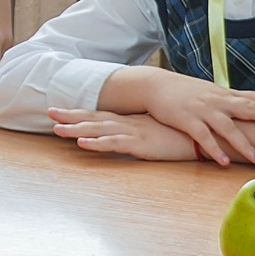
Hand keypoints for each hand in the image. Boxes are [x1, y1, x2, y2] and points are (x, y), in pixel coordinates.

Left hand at [47, 109, 205, 161]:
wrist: (205, 132)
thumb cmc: (186, 134)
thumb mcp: (164, 131)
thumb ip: (152, 131)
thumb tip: (146, 133)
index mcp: (134, 121)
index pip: (102, 115)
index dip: (82, 113)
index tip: (63, 110)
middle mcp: (130, 123)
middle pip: (95, 118)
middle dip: (71, 116)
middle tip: (49, 112)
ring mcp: (134, 132)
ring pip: (99, 130)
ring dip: (77, 130)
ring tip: (56, 129)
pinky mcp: (142, 144)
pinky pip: (115, 144)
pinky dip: (98, 143)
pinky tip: (82, 143)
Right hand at [99, 65, 254, 166]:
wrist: (156, 85)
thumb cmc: (185, 92)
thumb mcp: (210, 93)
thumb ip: (228, 102)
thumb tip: (249, 110)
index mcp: (225, 94)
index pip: (254, 97)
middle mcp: (218, 101)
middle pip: (248, 107)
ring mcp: (203, 110)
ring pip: (227, 127)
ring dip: (243, 144)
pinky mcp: (187, 120)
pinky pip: (203, 137)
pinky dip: (214, 149)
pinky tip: (222, 162)